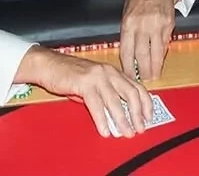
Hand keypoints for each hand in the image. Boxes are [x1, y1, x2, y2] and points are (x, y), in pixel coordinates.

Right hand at [19, 47, 151, 137]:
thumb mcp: (94, 83)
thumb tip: (119, 116)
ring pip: (115, 101)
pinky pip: (96, 104)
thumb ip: (106, 96)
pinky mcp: (84, 82)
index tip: (149, 117)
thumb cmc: (71, 75)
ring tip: (125, 132)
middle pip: (130, 93)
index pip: (137, 87)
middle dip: (137, 114)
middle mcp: (109, 72)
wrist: (49, 65)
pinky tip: (105, 130)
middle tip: (140, 129)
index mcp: (114, 72)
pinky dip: (102, 119)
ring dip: (122, 119)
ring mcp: (97, 76)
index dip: (145, 103)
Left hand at [120, 0, 186, 81]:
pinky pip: (165, 44)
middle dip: (142, 70)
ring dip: (155, 66)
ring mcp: (158, 26)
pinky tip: (160, 61)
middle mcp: (143, 26)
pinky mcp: (169, 26)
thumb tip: (127, 53)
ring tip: (153, 75)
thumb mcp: (127, 12)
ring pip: (156, 52)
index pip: (126, 51)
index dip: (127, 67)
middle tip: (143, 80)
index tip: (128, 76)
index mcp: (129, 23)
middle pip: (142, 54)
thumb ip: (127, 32)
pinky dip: (162, 54)